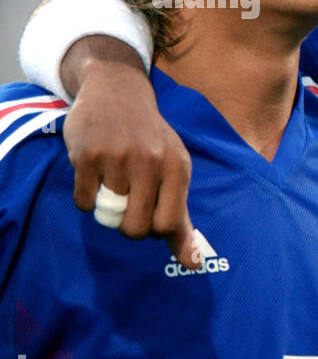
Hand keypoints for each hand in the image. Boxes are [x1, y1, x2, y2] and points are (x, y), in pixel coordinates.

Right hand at [64, 57, 198, 268]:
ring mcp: (117, 157)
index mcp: (177, 168)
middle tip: (126, 205)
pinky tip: (94, 174)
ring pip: (108, 214)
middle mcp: (150, 161)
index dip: (153, 230)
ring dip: (106, 207)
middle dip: (127, 226)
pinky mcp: (86, 155)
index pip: (168, 226)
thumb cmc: (151, 140)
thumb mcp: (174, 172)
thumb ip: (182, 221)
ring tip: (112, 182)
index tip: (148, 215)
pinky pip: (83, 201)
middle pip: (135, 227)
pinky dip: (86, 197)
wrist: (117, 93)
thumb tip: (194, 265)